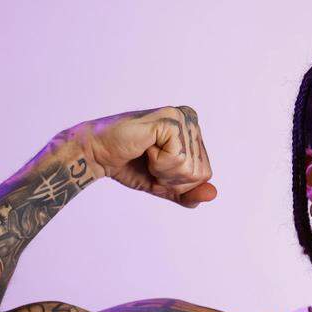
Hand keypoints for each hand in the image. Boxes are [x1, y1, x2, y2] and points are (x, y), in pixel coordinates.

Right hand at [66, 106, 216, 207]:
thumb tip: (213, 194)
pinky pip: (178, 160)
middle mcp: (191, 120)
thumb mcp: (165, 186)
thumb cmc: (129, 165)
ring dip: (162, 171)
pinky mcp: (171, 119)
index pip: (204, 175)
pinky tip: (144, 147)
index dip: (177, 182)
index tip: (155, 167)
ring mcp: (181, 117)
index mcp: (193, 133)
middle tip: (148, 161)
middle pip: (200, 173)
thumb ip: (189, 194)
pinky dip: (158, 163)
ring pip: (190, 168)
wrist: (98, 155)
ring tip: (145, 153)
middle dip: (170, 178)